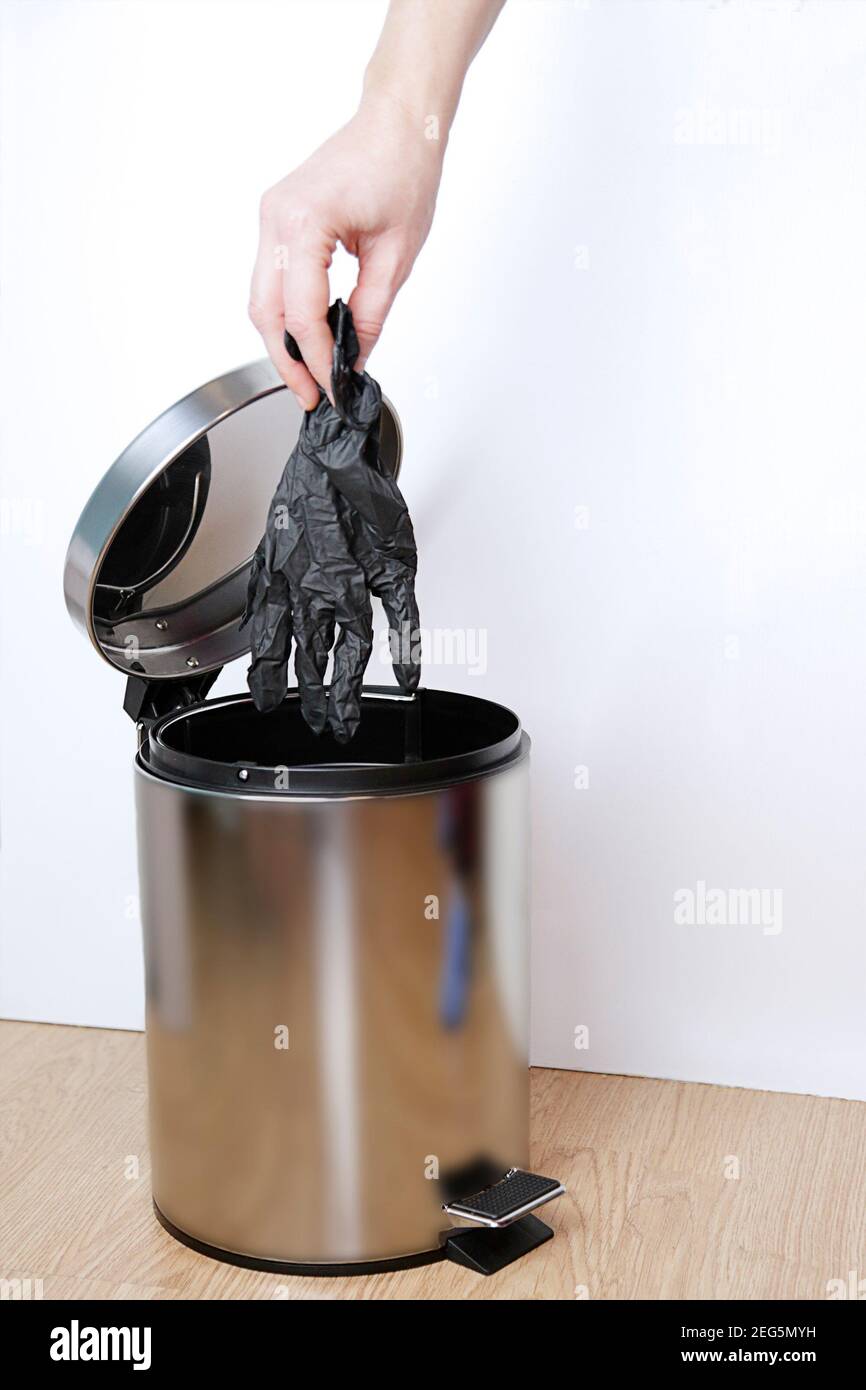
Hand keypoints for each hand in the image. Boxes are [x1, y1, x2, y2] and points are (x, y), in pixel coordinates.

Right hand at [249, 93, 444, 408]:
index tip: (332, 390)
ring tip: (308, 372)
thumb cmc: (402, 169)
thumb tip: (355, 356)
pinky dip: (284, 312)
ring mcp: (271, 216)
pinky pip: (270, 277)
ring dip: (281, 339)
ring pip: (261, 297)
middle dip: (286, 360)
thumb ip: (371, 313)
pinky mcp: (277, 218)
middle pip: (265, 311)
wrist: (397, 123)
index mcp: (305, 223)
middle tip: (310, 395)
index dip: (315, 360)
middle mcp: (276, 217)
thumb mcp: (397, 256)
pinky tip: (307, 334)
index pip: (300, 314)